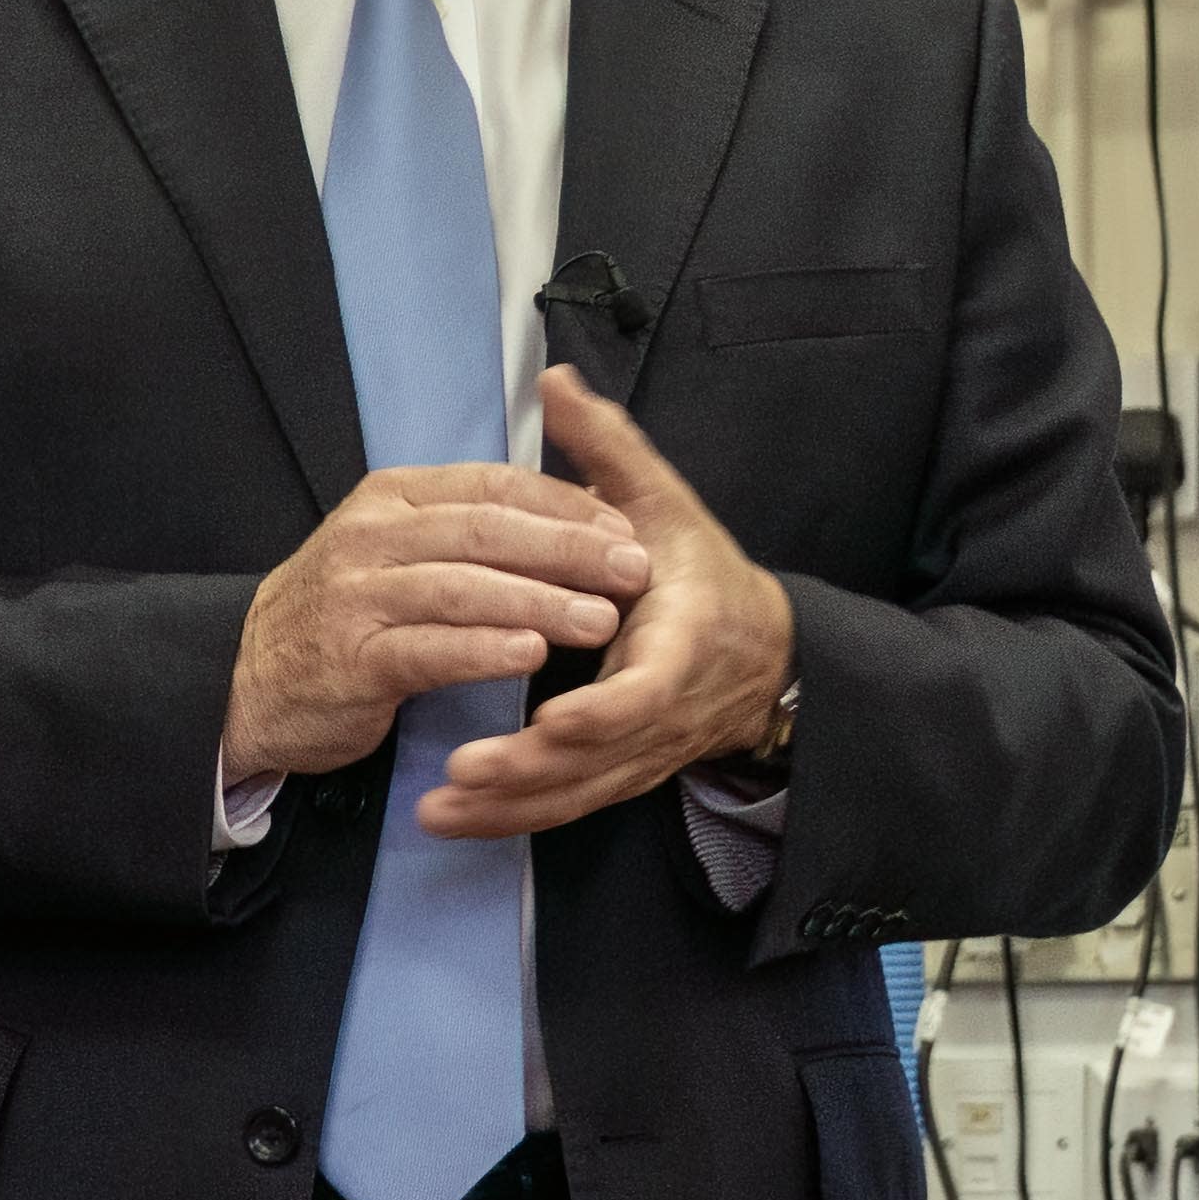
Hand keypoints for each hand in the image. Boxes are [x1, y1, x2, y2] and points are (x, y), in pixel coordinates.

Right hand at [221, 458, 657, 785]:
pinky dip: (484, 649)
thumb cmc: (341, 618)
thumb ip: (464, 530)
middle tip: (632, 570)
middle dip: (568, 548)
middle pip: (486, 530)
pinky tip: (530, 654)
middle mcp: (372, 535)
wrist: (246, 682)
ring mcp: (358, 595)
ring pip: (463, 586)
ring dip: (539, 601)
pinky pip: (430, 648)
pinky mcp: (353, 658)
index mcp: (392, 496)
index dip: (565, 505)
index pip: (493, 485)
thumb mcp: (393, 550)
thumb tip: (566, 515)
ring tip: (600, 619)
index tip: (624, 528)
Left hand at [418, 369, 794, 841]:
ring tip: (437, 812)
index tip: (552, 720)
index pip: (646, 690)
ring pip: (577, 794)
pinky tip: (455, 820)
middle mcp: (664, 711)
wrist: (761, 656)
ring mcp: (644, 753)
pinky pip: (568, 807)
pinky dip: (512, 818)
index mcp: (682, 642)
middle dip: (530, 773)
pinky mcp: (622, 775)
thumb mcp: (665, 504)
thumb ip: (608, 449)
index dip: (601, 711)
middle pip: (599, 758)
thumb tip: (556, 380)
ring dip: (507, 809)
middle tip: (462, 774)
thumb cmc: (703, 575)